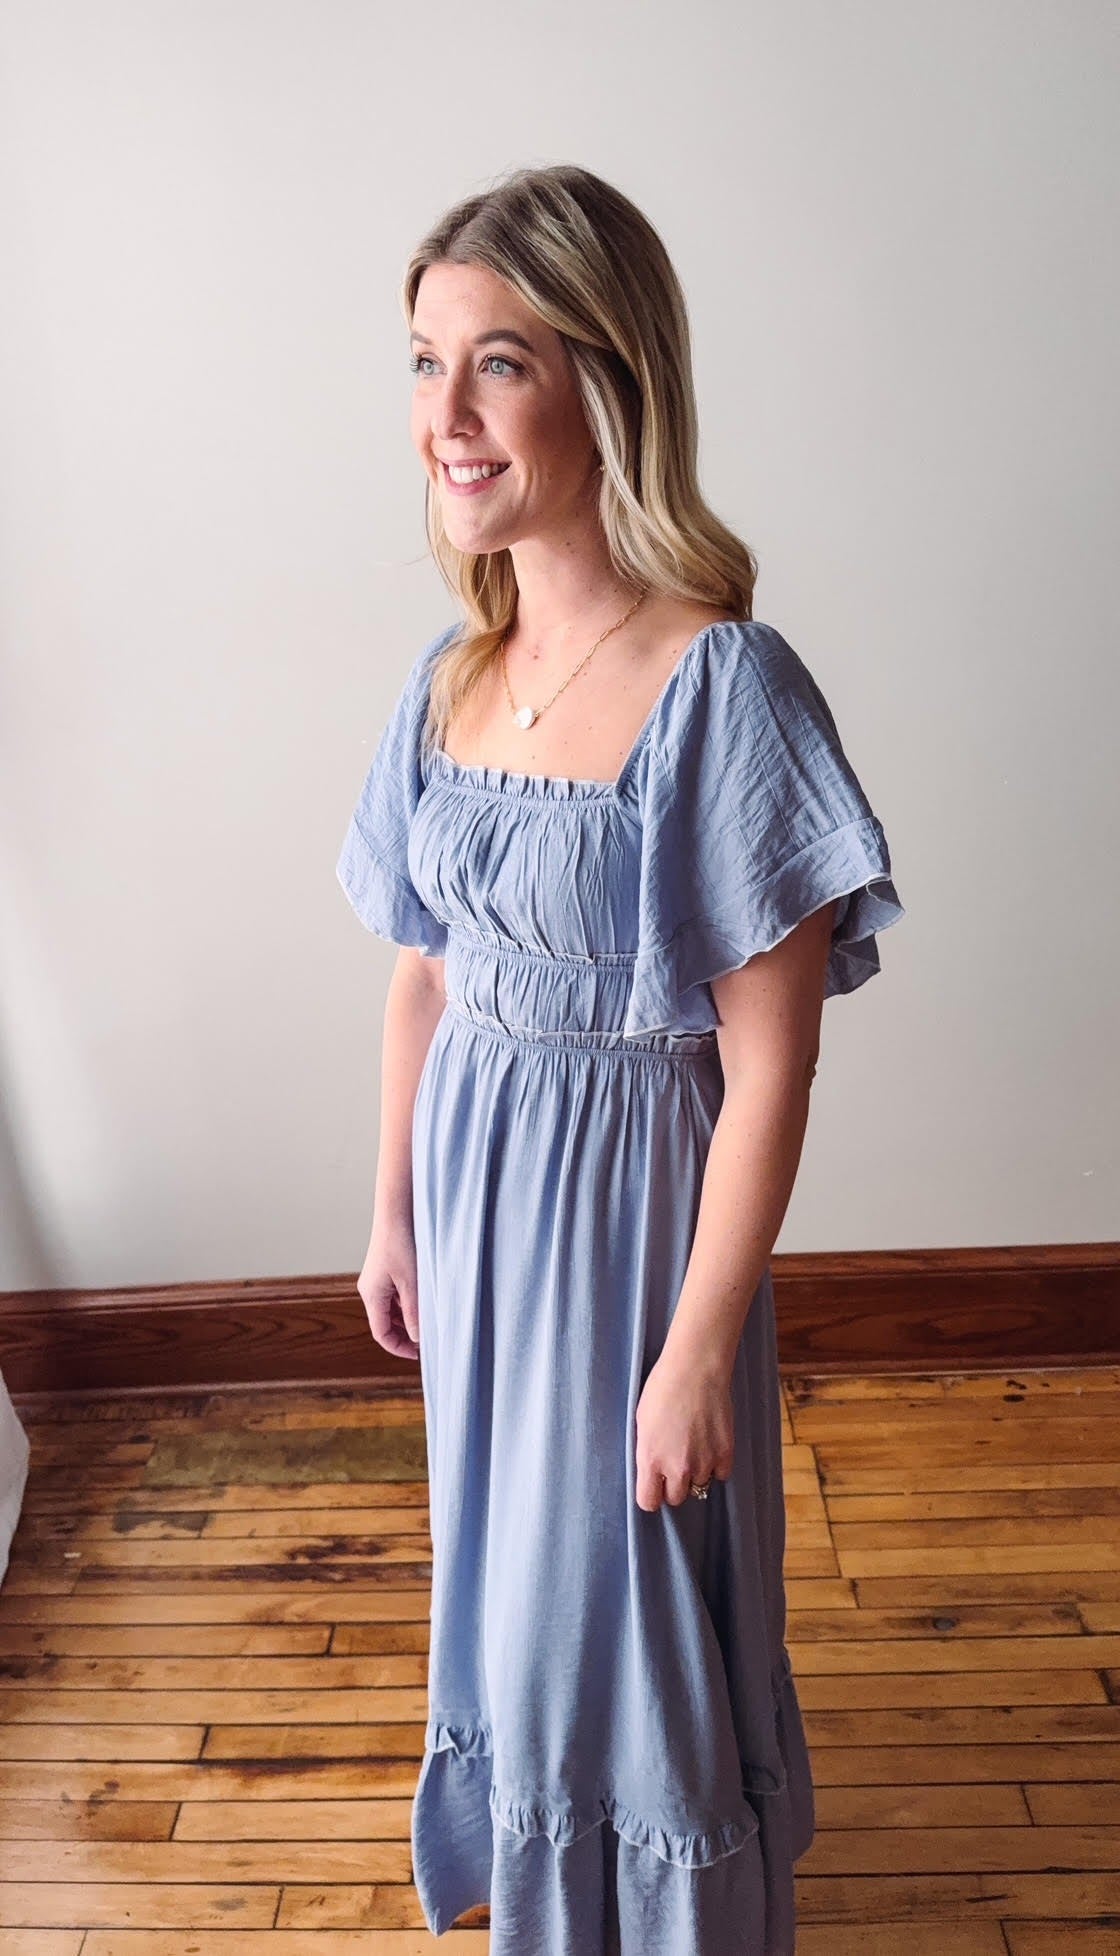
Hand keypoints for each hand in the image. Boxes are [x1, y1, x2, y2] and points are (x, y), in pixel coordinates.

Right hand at [356, 1219, 420, 1361]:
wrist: (397, 1211)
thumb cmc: (402, 1243)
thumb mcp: (412, 1283)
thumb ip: (414, 1312)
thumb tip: (417, 1337)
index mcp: (372, 1296)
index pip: (381, 1334)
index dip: (399, 1347)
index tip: (420, 1354)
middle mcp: (370, 1290)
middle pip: (385, 1323)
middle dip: (405, 1334)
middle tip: (428, 1338)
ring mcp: (377, 1280)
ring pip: (391, 1310)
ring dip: (408, 1318)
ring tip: (429, 1319)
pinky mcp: (385, 1271)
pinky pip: (395, 1295)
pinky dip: (408, 1303)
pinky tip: (424, 1299)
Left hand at [634, 1350, 733, 1511]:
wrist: (696, 1368)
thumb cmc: (662, 1389)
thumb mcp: (642, 1423)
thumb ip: (647, 1453)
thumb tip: (652, 1472)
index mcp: (650, 1459)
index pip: (649, 1502)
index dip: (651, 1494)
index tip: (654, 1485)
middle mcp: (677, 1467)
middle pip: (676, 1498)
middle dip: (674, 1485)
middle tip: (675, 1463)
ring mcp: (704, 1462)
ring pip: (699, 1486)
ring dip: (696, 1473)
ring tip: (694, 1446)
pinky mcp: (726, 1453)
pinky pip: (720, 1475)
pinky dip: (716, 1465)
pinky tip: (710, 1445)